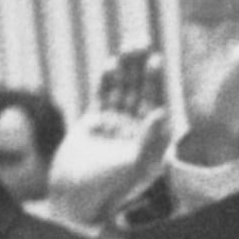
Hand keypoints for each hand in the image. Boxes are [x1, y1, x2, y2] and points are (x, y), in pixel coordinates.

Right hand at [47, 47, 170, 227]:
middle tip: (142, 41)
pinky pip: (103, 97)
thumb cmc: (109, 187)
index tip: (157, 59)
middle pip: (139, 91)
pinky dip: (106, 81)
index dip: (155, 82)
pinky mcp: (94, 123)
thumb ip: (150, 140)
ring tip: (128, 46)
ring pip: (122, 91)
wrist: (76, 197)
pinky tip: (111, 64)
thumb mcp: (135, 165)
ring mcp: (115, 125)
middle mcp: (136, 131)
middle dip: (140, 68)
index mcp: (151, 141)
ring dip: (125, 69)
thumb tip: (163, 113)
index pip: (155, 103)